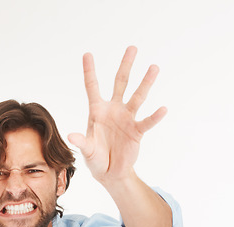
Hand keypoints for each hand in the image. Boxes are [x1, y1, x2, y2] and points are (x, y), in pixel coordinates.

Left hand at [68, 46, 165, 184]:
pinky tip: (163, 109)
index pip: (92, 87)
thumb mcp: (86, 151)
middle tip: (132, 48)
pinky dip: (154, 117)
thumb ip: (81, 142)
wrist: (109, 172)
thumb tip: (71, 136)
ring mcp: (126, 119)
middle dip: (125, 66)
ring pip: (137, 97)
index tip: (87, 54)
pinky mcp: (137, 131)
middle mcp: (113, 110)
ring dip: (145, 83)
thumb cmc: (95, 159)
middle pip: (120, 83)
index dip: (89, 71)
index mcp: (97, 111)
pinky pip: (147, 122)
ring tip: (153, 67)